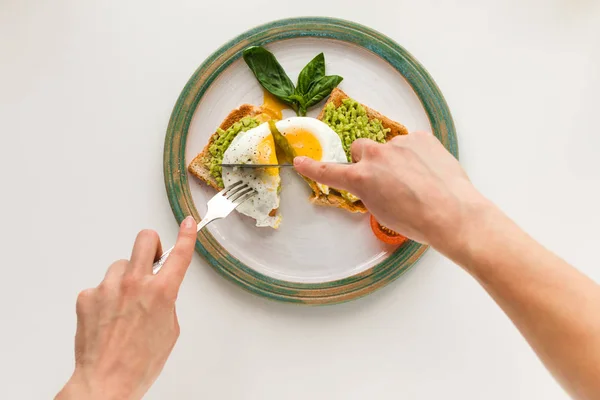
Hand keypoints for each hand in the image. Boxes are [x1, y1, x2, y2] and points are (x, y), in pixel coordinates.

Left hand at [56, 216, 196, 399]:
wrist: (105, 382)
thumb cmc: (138, 363)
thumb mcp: (169, 331)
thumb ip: (167, 303)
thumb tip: (159, 292)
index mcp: (162, 292)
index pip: (180, 254)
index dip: (187, 235)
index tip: (189, 224)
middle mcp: (135, 284)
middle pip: (145, 239)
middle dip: (151, 245)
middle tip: (150, 259)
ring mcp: (108, 288)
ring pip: (120, 265)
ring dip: (125, 278)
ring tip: (123, 306)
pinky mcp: (87, 296)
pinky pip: (100, 286)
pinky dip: (105, 298)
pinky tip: (107, 317)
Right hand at [294, 132, 486, 252]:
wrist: (453, 213)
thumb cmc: (417, 222)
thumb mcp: (382, 212)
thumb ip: (369, 192)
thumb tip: (374, 183)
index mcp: (362, 179)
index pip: (330, 172)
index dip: (312, 167)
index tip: (300, 161)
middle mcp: (375, 156)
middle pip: (360, 148)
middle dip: (367, 159)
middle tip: (384, 177)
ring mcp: (399, 144)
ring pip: (389, 146)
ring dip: (396, 158)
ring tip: (417, 179)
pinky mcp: (421, 137)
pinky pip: (411, 142)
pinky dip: (416, 153)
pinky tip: (429, 170)